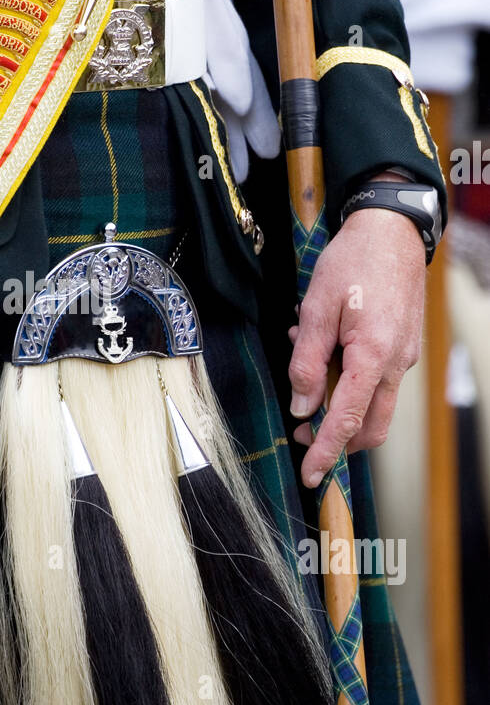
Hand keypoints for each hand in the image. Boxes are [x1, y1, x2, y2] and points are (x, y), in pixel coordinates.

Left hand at [288, 201, 425, 487]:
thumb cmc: (353, 261)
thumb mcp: (316, 308)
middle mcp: (396, 364)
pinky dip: (349, 377)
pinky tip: (323, 347)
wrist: (393, 228)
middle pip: (370, 426)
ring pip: (373, 404)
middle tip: (301, 430)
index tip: (310, 476)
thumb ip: (307, 361)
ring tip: (305, 365)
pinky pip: (375, 378)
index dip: (327, 452)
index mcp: (373, 357)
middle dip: (337, 439)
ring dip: (339, 402)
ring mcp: (403, 357)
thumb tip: (302, 405)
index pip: (348, 420)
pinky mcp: (402, 346)